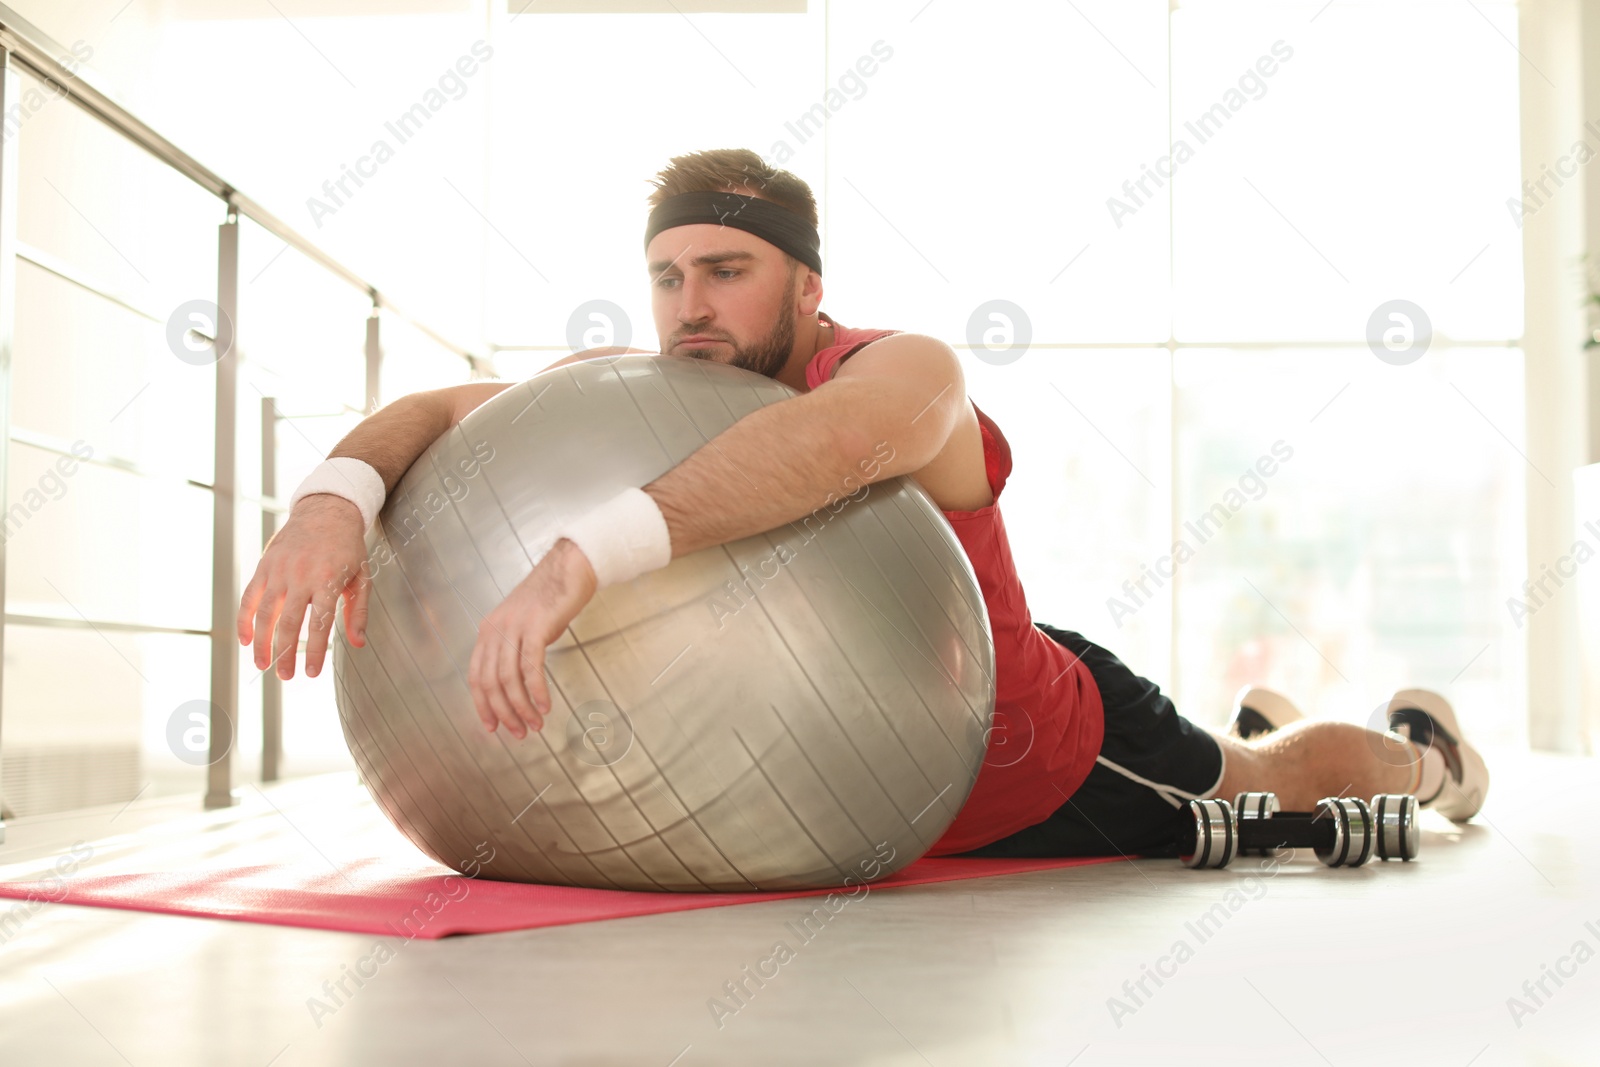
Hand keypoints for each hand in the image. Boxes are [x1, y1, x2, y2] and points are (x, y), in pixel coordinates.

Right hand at [236, 494, 371, 679]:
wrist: (327, 511)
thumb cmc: (348, 548)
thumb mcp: (362, 577)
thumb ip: (358, 611)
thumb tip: (358, 643)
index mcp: (328, 580)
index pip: (318, 624)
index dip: (313, 651)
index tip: (310, 673)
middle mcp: (300, 576)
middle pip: (288, 623)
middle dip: (284, 653)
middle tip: (285, 676)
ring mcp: (279, 571)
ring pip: (264, 613)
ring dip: (261, 642)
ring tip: (262, 664)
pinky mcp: (264, 566)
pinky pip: (249, 597)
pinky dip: (244, 619)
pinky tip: (245, 640)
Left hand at [467, 539, 597, 738]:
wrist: (569, 567)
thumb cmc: (551, 597)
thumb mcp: (523, 624)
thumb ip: (516, 649)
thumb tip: (520, 680)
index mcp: (488, 630)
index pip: (476, 677)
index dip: (483, 706)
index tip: (493, 727)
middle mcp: (495, 629)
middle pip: (490, 683)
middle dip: (504, 713)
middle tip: (519, 733)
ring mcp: (514, 627)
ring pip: (508, 678)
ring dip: (521, 707)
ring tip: (535, 725)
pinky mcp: (535, 627)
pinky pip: (531, 666)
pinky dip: (536, 691)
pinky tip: (545, 705)